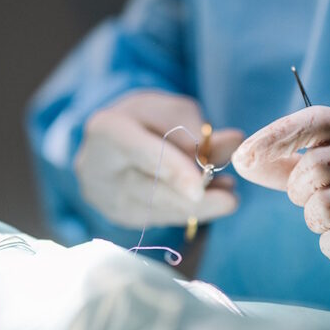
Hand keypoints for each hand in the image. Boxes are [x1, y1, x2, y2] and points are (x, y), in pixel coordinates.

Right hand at [76, 91, 242, 228]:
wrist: (108, 142)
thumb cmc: (142, 119)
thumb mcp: (168, 110)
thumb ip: (197, 129)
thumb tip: (232, 144)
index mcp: (106, 130)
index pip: (142, 153)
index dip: (171, 171)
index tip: (200, 188)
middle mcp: (97, 169)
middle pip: (150, 191)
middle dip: (194, 200)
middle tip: (230, 200)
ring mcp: (105, 199)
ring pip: (158, 211)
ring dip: (198, 207)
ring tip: (228, 195)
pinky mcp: (118, 217)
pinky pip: (159, 219)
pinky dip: (187, 211)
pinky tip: (208, 200)